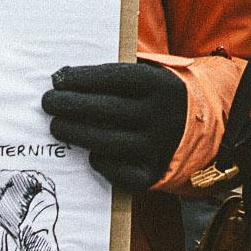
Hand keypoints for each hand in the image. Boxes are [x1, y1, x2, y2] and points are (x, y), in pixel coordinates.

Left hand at [43, 61, 188, 193]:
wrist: (202, 131)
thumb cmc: (158, 98)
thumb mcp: (152, 76)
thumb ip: (118, 74)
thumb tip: (66, 76)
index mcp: (161, 86)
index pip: (116, 78)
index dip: (83, 78)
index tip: (58, 79)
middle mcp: (162, 116)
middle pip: (106, 111)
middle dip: (70, 105)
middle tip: (48, 102)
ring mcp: (158, 148)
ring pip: (105, 142)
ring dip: (74, 133)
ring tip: (56, 126)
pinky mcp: (152, 175)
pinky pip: (115, 171)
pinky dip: (99, 161)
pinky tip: (90, 151)